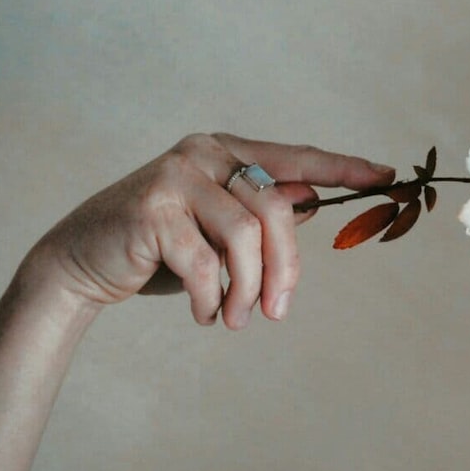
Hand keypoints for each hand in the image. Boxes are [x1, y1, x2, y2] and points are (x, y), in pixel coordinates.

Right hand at [32, 133, 394, 328]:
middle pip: (277, 208)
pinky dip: (211, 298)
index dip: (344, 168)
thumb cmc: (161, 249)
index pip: (297, 158)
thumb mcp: (219, 231)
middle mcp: (203, 153)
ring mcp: (175, 176)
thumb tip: (317, 204)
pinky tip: (204, 312)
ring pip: (245, 237)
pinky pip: (206, 263)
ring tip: (233, 318)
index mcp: (226, 152)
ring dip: (247, 290)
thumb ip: (262, 214)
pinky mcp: (152, 209)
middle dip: (285, 268)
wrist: (82, 262)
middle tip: (277, 313)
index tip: (387, 177)